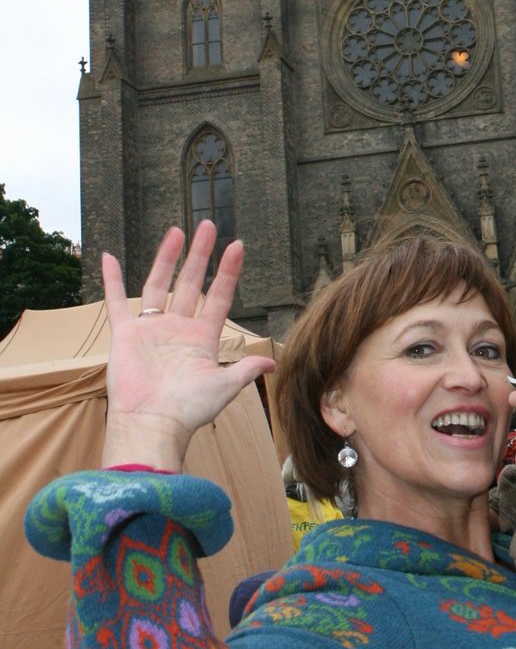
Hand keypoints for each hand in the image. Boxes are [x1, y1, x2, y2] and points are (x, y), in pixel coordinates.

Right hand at [102, 222, 275, 471]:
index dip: (228, 272)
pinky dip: (112, 280)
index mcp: (202, 338)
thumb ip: (246, 369)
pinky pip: (117, 302)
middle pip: (190, 283)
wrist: (152, 423)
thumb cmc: (188, 410)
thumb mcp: (224, 387)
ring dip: (167, 257)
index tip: (237, 247)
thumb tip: (274, 362)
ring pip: (159, 284)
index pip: (219, 297)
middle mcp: (177, 329)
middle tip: (208, 225)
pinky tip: (109, 257)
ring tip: (177, 230)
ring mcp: (151, 329)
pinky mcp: (125, 335)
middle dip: (200, 255)